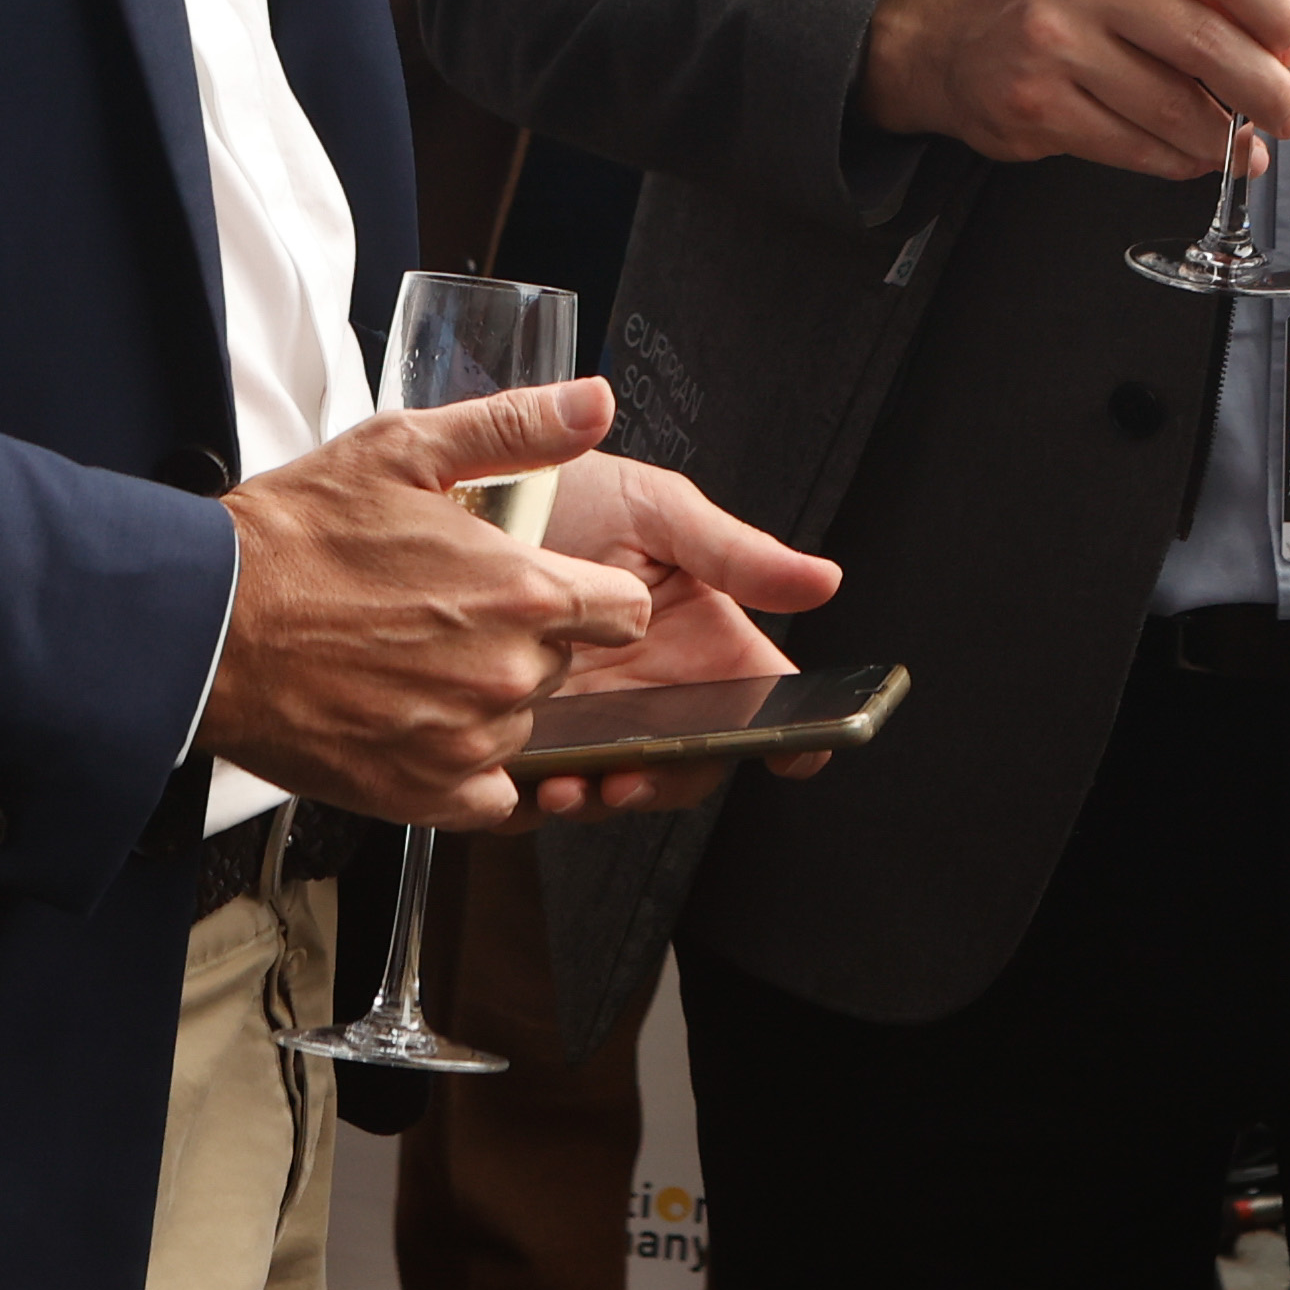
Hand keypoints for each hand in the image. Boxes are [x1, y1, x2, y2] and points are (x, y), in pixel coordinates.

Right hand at [205, 382, 650, 830]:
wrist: (207, 624)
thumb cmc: (295, 537)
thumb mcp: (405, 449)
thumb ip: (516, 429)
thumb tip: (594, 403)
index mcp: (522, 592)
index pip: (626, 612)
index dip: (593, 596)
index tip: (547, 586)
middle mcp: (507, 675)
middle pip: (567, 666)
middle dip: (526, 639)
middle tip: (451, 612)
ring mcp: (467, 742)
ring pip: (520, 723)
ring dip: (487, 698)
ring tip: (415, 658)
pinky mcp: (424, 794)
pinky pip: (485, 792)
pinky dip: (460, 763)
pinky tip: (412, 717)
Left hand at [502, 451, 850, 822]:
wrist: (464, 490)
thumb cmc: (565, 488)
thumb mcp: (655, 509)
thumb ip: (735, 553)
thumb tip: (824, 580)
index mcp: (702, 641)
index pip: (763, 701)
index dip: (793, 734)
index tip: (795, 751)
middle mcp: (652, 688)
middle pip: (690, 763)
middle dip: (670, 780)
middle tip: (638, 776)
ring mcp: (590, 714)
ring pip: (617, 784)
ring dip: (602, 797)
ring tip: (573, 783)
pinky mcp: (526, 730)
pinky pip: (537, 790)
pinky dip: (534, 801)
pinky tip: (527, 783)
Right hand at [856, 0, 1289, 176]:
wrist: (954, 38)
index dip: (1275, 9)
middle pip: (1206, 41)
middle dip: (1265, 88)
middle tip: (1288, 111)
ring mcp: (1055, 44)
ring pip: (1174, 106)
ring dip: (1226, 137)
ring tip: (1246, 144)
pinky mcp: (1038, 105)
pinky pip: (1135, 145)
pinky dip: (1179, 160)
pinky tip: (1196, 157)